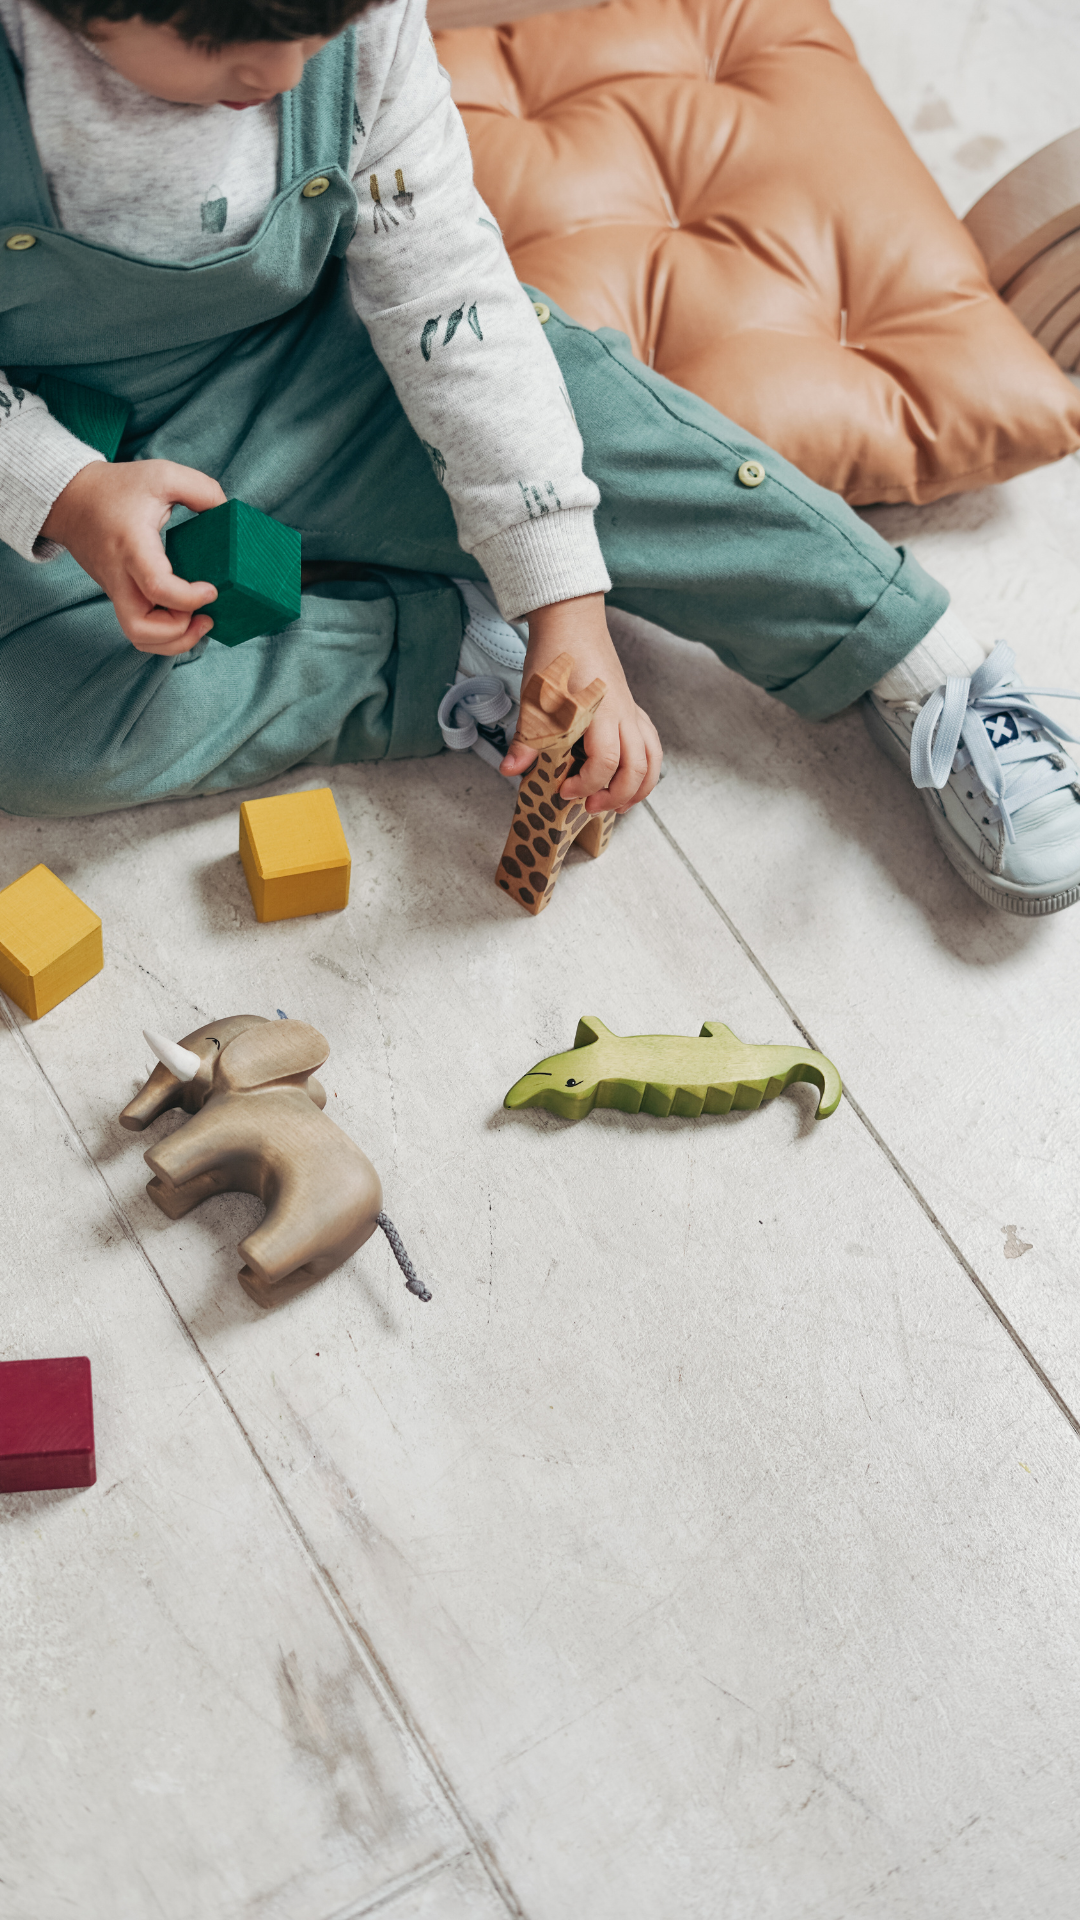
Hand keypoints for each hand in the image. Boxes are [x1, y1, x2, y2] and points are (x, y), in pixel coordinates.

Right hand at [42, 459, 226, 653]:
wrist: (71, 501)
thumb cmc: (118, 488)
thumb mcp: (162, 474)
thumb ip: (202, 489)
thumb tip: (227, 513)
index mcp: (132, 546)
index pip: (156, 586)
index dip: (189, 598)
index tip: (212, 590)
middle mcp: (120, 576)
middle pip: (140, 628)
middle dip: (178, 633)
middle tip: (205, 615)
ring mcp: (116, 590)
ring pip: (138, 637)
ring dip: (172, 640)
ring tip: (198, 622)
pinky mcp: (119, 596)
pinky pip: (139, 629)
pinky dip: (164, 635)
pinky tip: (185, 618)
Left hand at [500, 593, 661, 811]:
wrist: (572, 622)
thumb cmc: (554, 657)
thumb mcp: (534, 698)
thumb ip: (527, 739)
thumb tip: (511, 770)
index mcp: (599, 713)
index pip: (605, 763)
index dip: (587, 784)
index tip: (564, 790)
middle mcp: (622, 715)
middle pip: (637, 768)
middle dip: (617, 795)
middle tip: (590, 806)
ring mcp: (631, 712)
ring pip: (652, 759)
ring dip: (640, 788)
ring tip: (619, 806)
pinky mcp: (632, 710)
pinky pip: (651, 745)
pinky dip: (646, 769)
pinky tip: (629, 779)